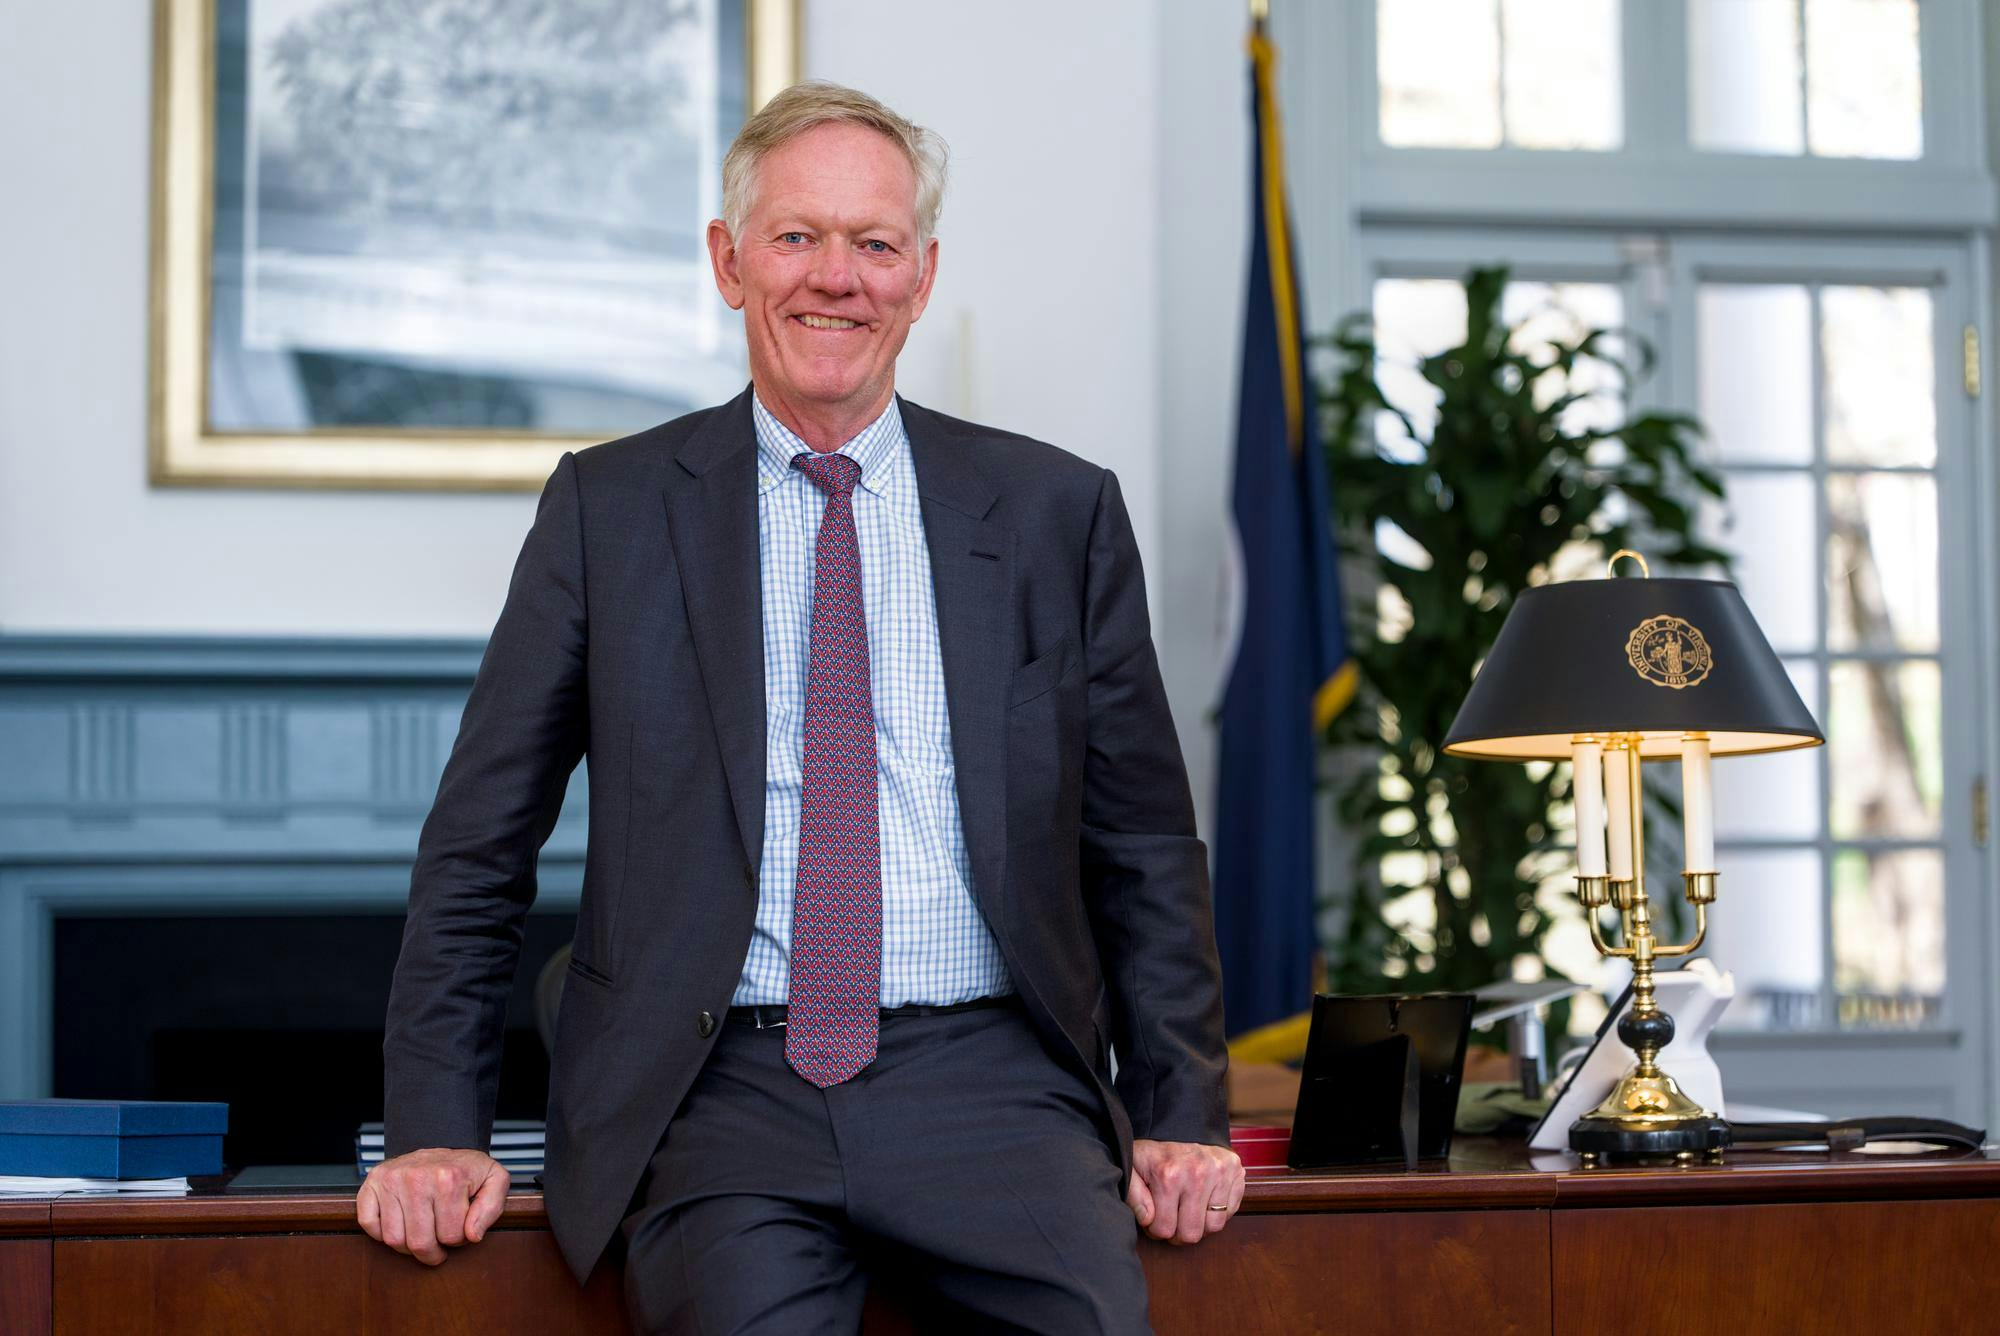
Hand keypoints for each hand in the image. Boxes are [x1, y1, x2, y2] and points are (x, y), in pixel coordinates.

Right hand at [356, 1147, 510, 1265]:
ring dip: (408, 1246)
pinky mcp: (372, 1183)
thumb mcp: (494, 1180)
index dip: (458, 1240)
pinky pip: (369, 1224)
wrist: (441, 1143)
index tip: (458, 1230)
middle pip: (420, 1243)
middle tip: (438, 1243)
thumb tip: (473, 1235)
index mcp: (449, 1178)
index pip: (451, 1236)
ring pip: (394, 1240)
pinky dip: (380, 1233)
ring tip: (421, 1233)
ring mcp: (391, 1179)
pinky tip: (399, 1224)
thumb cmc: (466, 1169)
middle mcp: (416, 1178)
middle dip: (432, 1251)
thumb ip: (492, 1207)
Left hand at [1125, 1138, 1244, 1244]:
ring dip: (1200, 1223)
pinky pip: (1230, 1213)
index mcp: (1169, 1175)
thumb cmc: (1155, 1155)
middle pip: (1191, 1234)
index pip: (1165, 1229)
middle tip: (1173, 1217)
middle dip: (1179, 1232)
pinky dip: (1217, 1212)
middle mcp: (1198, 1174)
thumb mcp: (1132, 1169)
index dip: (1156, 1229)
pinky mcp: (1236, 1172)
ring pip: (1213, 1227)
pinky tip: (1205, 1200)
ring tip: (1189, 1209)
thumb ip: (1133, 1196)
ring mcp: (1220, 1173)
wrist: (1181, 1128)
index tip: (1155, 1217)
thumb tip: (1148, 1219)